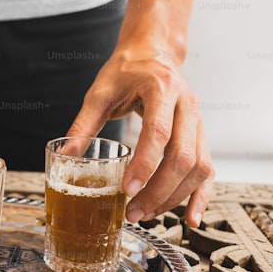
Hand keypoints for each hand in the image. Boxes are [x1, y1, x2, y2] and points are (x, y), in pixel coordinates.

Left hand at [67, 46, 213, 228]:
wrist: (154, 53)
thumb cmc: (126, 71)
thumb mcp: (99, 92)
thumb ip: (83, 125)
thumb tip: (64, 155)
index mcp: (162, 89)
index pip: (159, 133)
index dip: (145, 164)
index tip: (128, 189)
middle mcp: (187, 106)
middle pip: (183, 156)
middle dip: (159, 189)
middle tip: (134, 210)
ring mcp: (200, 121)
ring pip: (199, 167)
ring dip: (175, 196)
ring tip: (147, 213)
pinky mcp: (203, 135)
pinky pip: (209, 169)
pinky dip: (201, 195)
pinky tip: (190, 218)